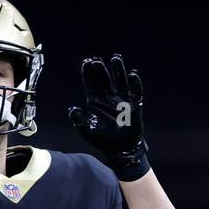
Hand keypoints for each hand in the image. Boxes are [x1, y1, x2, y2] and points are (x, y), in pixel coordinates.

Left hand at [67, 54, 149, 180]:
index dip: (88, 74)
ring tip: (116, 58)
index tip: (85, 62)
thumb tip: (73, 109)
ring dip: (118, 70)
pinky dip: (135, 83)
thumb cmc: (104, 140)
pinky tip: (132, 75)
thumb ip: (80, 121)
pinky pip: (136, 92)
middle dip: (100, 70)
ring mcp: (123, 100)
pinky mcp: (135, 105)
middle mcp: (109, 98)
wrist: (121, 149)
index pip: (91, 85)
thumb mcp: (88, 131)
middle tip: (96, 60)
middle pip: (105, 80)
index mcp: (96, 102)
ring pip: (120, 81)